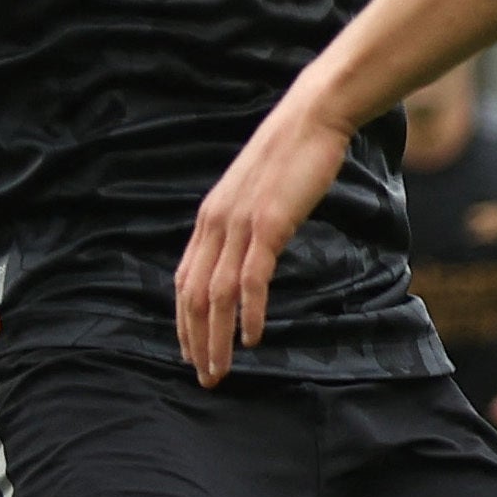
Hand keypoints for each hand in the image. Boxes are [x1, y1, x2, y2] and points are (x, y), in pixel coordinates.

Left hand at [175, 94, 354, 386]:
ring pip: (217, 295)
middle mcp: (215, 223)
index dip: (184, 322)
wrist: (311, 118)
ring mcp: (240, 224)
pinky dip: (250, 312)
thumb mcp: (255, 191)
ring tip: (222, 370)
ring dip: (217, 338)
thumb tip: (247, 250)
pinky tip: (254, 337)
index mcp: (209, 217)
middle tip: (205, 377)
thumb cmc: (290, 155)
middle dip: (196, 342)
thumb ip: (243, 220)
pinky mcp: (268, 224)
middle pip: (193, 295)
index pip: (185, 280)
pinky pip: (252, 279)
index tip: (191, 353)